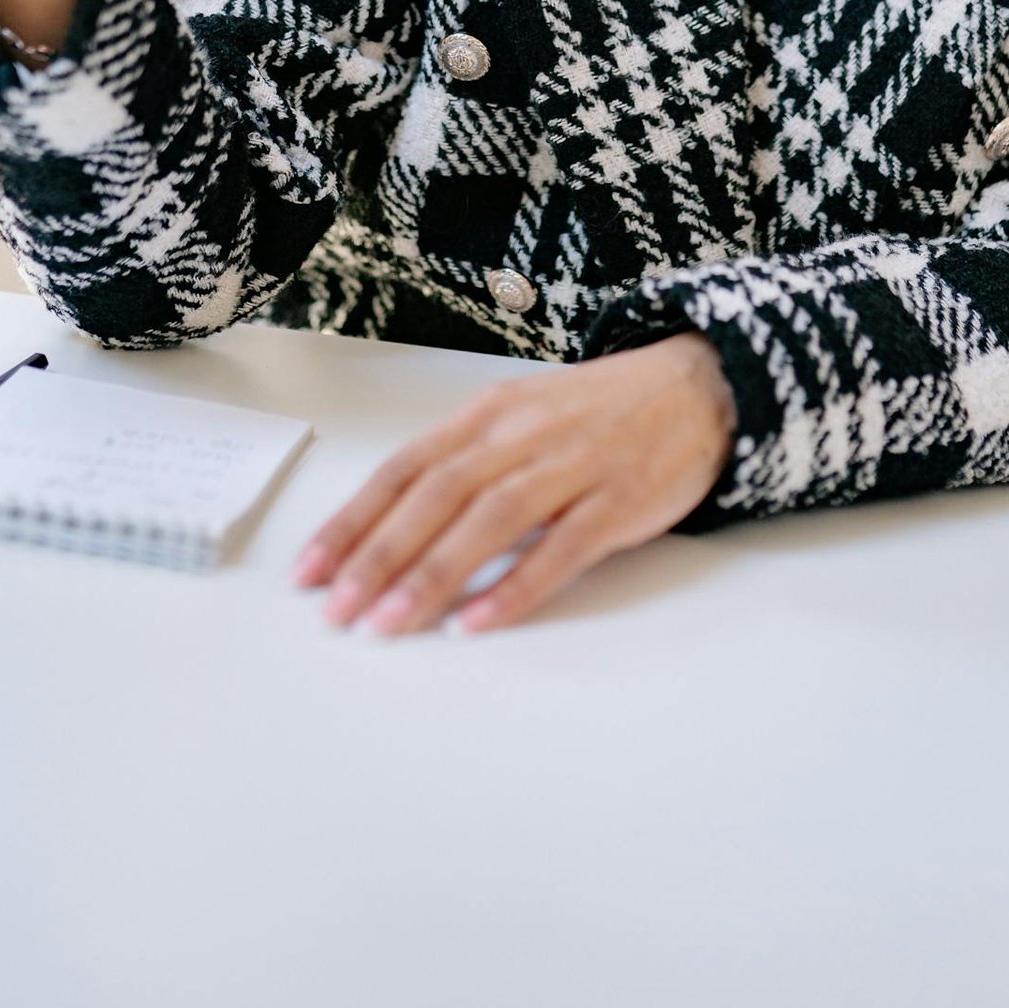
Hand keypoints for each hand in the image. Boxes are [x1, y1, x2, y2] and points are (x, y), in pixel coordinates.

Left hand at [290, 333, 737, 635]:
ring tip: (390, 624)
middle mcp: (522, 433)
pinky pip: (560, 547)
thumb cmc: (598, 411)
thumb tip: (393, 528)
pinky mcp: (620, 498)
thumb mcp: (522, 417)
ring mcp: (573, 463)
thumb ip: (466, 464)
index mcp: (488, 412)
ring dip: (433, 575)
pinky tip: (479, 621)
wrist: (699, 384)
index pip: (404, 468)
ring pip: (488, 520)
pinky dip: (515, 586)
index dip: (353, 521)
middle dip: (378, 556)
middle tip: (336, 611)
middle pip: (435, 495)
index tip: (309, 572)